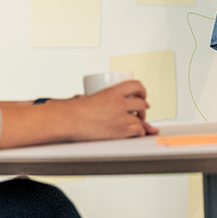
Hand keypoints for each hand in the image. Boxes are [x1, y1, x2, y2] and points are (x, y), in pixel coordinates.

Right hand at [0, 80, 157, 148]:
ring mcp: (122, 117)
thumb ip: (97, 99)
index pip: (136, 85)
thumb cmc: (77, 110)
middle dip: (144, 108)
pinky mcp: (122, 131)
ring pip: (142, 119)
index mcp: (113, 91)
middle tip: (142, 111)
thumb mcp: (91, 96)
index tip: (142, 94)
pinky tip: (136, 132)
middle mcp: (120, 103)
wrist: (72, 121)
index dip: (142, 90)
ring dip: (142, 121)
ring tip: (138, 123)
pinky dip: (139, 132)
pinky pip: (138, 131)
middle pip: (142, 103)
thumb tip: (89, 99)